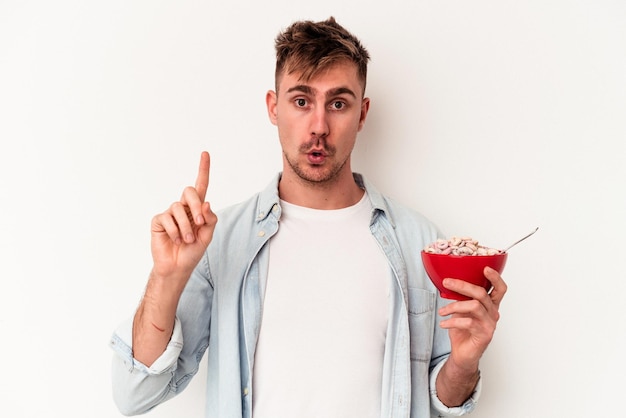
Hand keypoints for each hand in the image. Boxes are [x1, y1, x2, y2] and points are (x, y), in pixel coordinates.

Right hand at [150, 151, 217, 280]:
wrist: (178, 267)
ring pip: (178, 208)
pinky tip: (175, 240)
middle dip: (196, 206)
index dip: (203, 169)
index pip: (201, 186)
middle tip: (199, 222)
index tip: (205, 153)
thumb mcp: (207, 236)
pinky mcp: (158, 220)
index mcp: (197, 209)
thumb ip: (210, 219)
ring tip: (187, 240)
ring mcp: (170, 213)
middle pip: (190, 191)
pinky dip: (174, 232)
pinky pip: (167, 219)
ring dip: (186, 227)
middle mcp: (183, 208)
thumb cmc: (193, 251)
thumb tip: (207, 202)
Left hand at [438, 266, 507, 370]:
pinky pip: (467, 322)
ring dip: (454, 306)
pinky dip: (452, 321)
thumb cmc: (462, 330)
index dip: (495, 277)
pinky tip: (444, 323)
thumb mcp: (461, 310)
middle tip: (447, 282)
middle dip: (462, 285)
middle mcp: (493, 313)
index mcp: (490, 305)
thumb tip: (449, 282)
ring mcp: (490, 324)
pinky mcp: (484, 334)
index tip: (485, 267)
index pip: (500, 289)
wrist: (463, 353)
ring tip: (442, 311)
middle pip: (482, 293)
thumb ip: (461, 297)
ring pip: (474, 306)